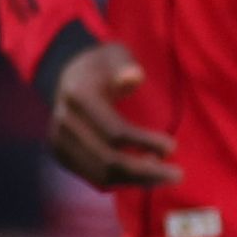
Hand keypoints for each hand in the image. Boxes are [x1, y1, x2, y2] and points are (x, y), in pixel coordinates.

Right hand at [48, 37, 177, 189]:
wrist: (67, 77)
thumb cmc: (102, 66)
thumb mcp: (115, 56)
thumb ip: (125, 66)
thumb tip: (133, 76)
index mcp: (77, 96)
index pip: (113, 130)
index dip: (144, 142)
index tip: (172, 147)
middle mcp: (63, 123)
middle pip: (107, 159)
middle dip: (144, 171)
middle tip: (177, 174)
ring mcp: (59, 142)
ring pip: (100, 174)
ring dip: (135, 180)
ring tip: (163, 176)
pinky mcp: (61, 155)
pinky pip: (94, 177)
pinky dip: (121, 181)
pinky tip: (144, 175)